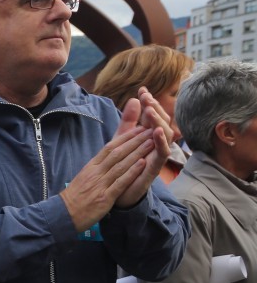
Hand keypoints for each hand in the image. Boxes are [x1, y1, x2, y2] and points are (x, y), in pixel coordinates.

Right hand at [59, 123, 152, 231]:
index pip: (110, 147)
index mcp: (92, 167)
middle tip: (150, 129)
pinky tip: (143, 164)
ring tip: (151, 143)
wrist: (64, 214)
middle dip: (135, 140)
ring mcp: (100, 184)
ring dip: (137, 153)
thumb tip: (108, 159)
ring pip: (121, 165)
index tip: (138, 128)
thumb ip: (97, 168)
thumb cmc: (75, 197)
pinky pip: (120, 182)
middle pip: (118, 153)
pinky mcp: (105, 197)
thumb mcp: (84, 178)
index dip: (125, 137)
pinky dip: (132, 172)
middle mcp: (96, 172)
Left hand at [114, 89, 173, 207]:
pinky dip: (161, 142)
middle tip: (147, 98)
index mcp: (148, 136)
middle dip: (156, 109)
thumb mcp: (122, 139)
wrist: (116, 191)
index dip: (150, 102)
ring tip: (150, 110)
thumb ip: (128, 121)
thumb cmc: (122, 164)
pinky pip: (162, 155)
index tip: (142, 90)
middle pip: (164, 123)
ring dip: (159, 122)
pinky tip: (156, 132)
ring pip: (166, 137)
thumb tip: (134, 99)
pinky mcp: (154, 169)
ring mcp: (156, 156)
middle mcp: (156, 145)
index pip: (154, 116)